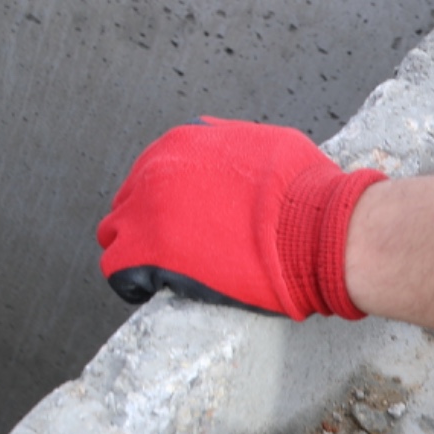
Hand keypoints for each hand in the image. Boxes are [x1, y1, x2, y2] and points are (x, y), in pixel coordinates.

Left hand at [96, 118, 383, 319]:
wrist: (318, 230)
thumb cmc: (304, 190)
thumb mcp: (264, 144)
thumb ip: (229, 147)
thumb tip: (224, 154)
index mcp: (178, 145)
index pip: (152, 175)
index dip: (168, 202)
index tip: (187, 221)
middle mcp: (152, 172)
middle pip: (131, 202)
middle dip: (150, 223)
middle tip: (179, 247)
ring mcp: (144, 212)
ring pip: (116, 233)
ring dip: (136, 249)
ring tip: (167, 270)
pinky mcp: (143, 252)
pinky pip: (115, 268)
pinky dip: (132, 280)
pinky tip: (156, 289)